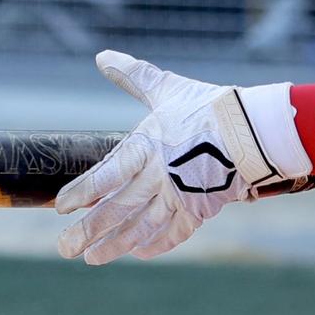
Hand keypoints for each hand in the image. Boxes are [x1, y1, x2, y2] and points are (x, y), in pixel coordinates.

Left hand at [55, 51, 293, 264]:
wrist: (254, 129)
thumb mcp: (167, 87)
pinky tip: (139, 253)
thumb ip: (133, 76)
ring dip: (115, 244)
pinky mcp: (202, 208)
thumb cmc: (208, 105)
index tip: (60, 207)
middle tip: (64, 248)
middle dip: (88, 230)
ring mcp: (180, 196)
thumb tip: (102, 56)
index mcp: (146, 146)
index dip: (81, 192)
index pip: (105, 175)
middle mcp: (158, 176)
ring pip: (141, 227)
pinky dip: (156, 244)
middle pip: (117, 208)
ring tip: (91, 258)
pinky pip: (175, 232)